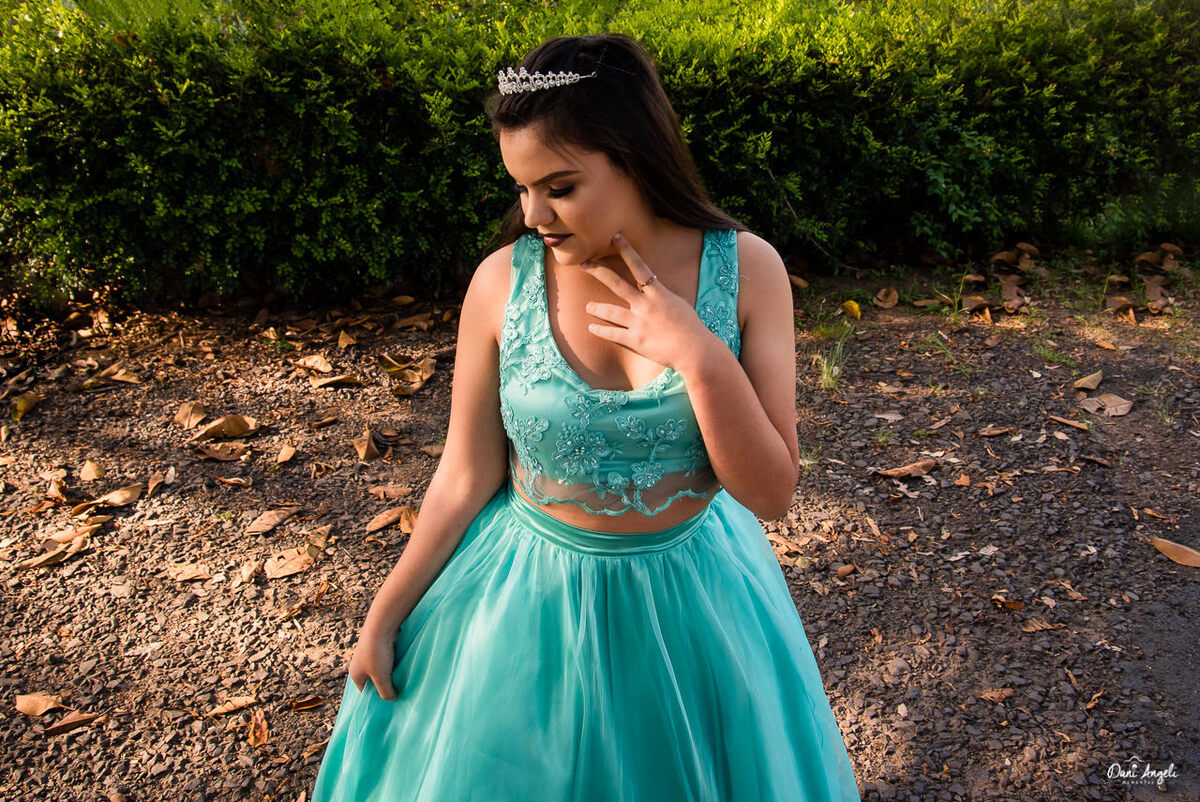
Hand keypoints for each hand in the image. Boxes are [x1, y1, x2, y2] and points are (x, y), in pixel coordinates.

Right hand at [348, 625, 397, 700]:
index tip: (388, 701)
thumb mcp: (381, 678)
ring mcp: (369, 654)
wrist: (382, 625)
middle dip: (385, 685)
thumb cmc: (377, 653)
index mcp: (355, 674)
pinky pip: (387, 659)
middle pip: (373, 680)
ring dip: (391, 673)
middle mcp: (360, 664)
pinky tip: (403, 666)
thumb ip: (385, 692)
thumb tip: (392, 699)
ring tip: (402, 679)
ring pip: (381, 669)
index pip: (364, 692)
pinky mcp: (379, 646)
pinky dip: (394, 663)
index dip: (375, 698)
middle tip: (398, 691)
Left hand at [580, 233, 712, 371]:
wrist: (696, 351)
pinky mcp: (636, 341)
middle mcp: (646, 305)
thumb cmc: (691, 328)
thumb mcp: (678, 303)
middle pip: (617, 283)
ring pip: (610, 312)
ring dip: (596, 308)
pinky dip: (600, 331)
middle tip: (583, 264)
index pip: (640, 266)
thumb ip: (661, 295)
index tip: (615, 237)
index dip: (627, 250)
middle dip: (598, 272)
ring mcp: (639, 323)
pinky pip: (612, 334)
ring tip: (588, 306)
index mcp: (659, 293)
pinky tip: (591, 327)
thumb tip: (651, 288)